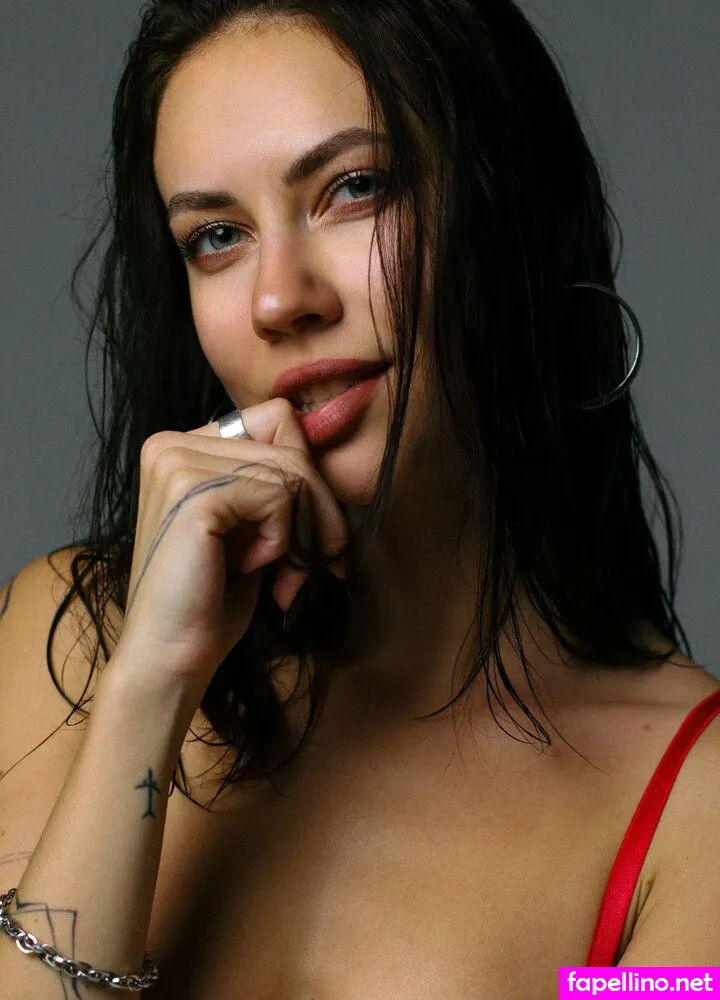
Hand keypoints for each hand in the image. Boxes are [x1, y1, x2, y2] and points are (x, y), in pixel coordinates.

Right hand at [112, 398, 348, 693]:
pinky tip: (251, 568)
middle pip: (291, 444)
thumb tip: (323, 450)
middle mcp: (172, 443)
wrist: (171, 656)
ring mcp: (176, 462)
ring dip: (303, 532)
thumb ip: (275, 482)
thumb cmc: (212, 599)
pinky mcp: (190, 490)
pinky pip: (278, 495)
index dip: (308, 475)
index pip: (278, 420)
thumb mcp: (252, 526)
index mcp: (182, 446)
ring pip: (291, 471)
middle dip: (320, 510)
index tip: (317, 535)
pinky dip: (282, 539)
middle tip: (316, 565)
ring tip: (280, 574)